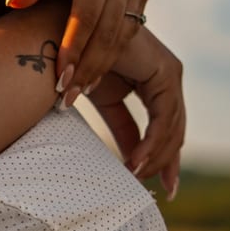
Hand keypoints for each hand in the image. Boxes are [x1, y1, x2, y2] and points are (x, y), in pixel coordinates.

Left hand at [5, 0, 151, 96]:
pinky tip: (89, 82)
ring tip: (74, 95)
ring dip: (99, 70)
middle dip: (87, 67)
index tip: (58, 79)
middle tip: (65, 98)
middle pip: (108, 31)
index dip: (73, 49)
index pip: (86, 14)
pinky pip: (127, 37)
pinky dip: (109, 61)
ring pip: (121, 39)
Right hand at [84, 27, 184, 199]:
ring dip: (157, 156)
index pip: (165, 125)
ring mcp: (167, 71)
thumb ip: (120, 128)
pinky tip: (137, 161)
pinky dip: (153, 142)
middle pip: (174, 127)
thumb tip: (127, 160)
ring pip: (173, 125)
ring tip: (136, 176)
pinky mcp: (163, 70)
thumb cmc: (72, 67)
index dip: (164, 156)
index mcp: (150, 80)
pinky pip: (165, 116)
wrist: (55, 40)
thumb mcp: (102, 104)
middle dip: (169, 161)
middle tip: (163, 190)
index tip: (160, 184)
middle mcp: (163, 74)